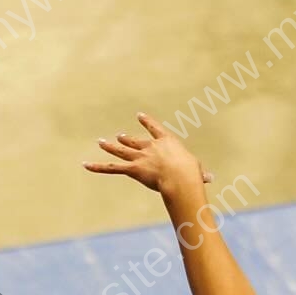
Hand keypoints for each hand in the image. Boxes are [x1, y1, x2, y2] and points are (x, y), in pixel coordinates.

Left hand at [82, 111, 213, 194]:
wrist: (180, 176)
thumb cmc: (191, 173)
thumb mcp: (197, 171)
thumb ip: (200, 174)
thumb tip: (210, 179)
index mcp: (167, 142)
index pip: (155, 129)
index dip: (147, 122)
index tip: (140, 116)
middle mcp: (151, 147)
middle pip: (136, 142)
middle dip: (127, 140)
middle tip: (120, 137)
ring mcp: (140, 157)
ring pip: (121, 151)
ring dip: (110, 147)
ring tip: (101, 142)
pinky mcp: (133, 169)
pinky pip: (111, 168)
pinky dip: (97, 167)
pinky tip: (85, 165)